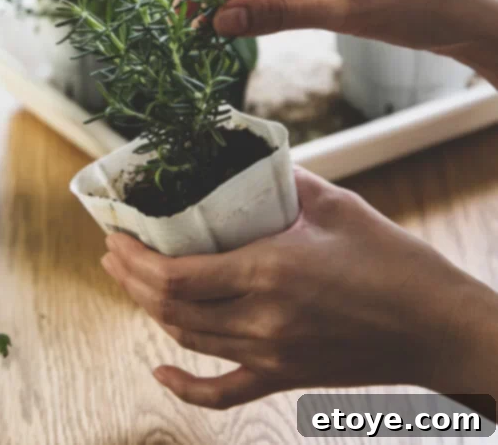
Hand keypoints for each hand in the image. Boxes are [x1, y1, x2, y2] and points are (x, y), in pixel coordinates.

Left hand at [101, 168, 497, 408]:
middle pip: (168, 306)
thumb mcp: (337, 206)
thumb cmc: (395, 262)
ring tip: (131, 283)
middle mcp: (260, 320)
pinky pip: (223, 393)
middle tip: (113, 252)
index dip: (134, 256)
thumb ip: (283, 181)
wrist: (440, 329)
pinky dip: (185, 386)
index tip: (115, 234)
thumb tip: (245, 159)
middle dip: (129, 278)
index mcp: (268, 272)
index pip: (174, 273)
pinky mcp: (284, 378)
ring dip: (149, 310)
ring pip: (186, 339)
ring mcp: (270, 356)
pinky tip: (159, 374)